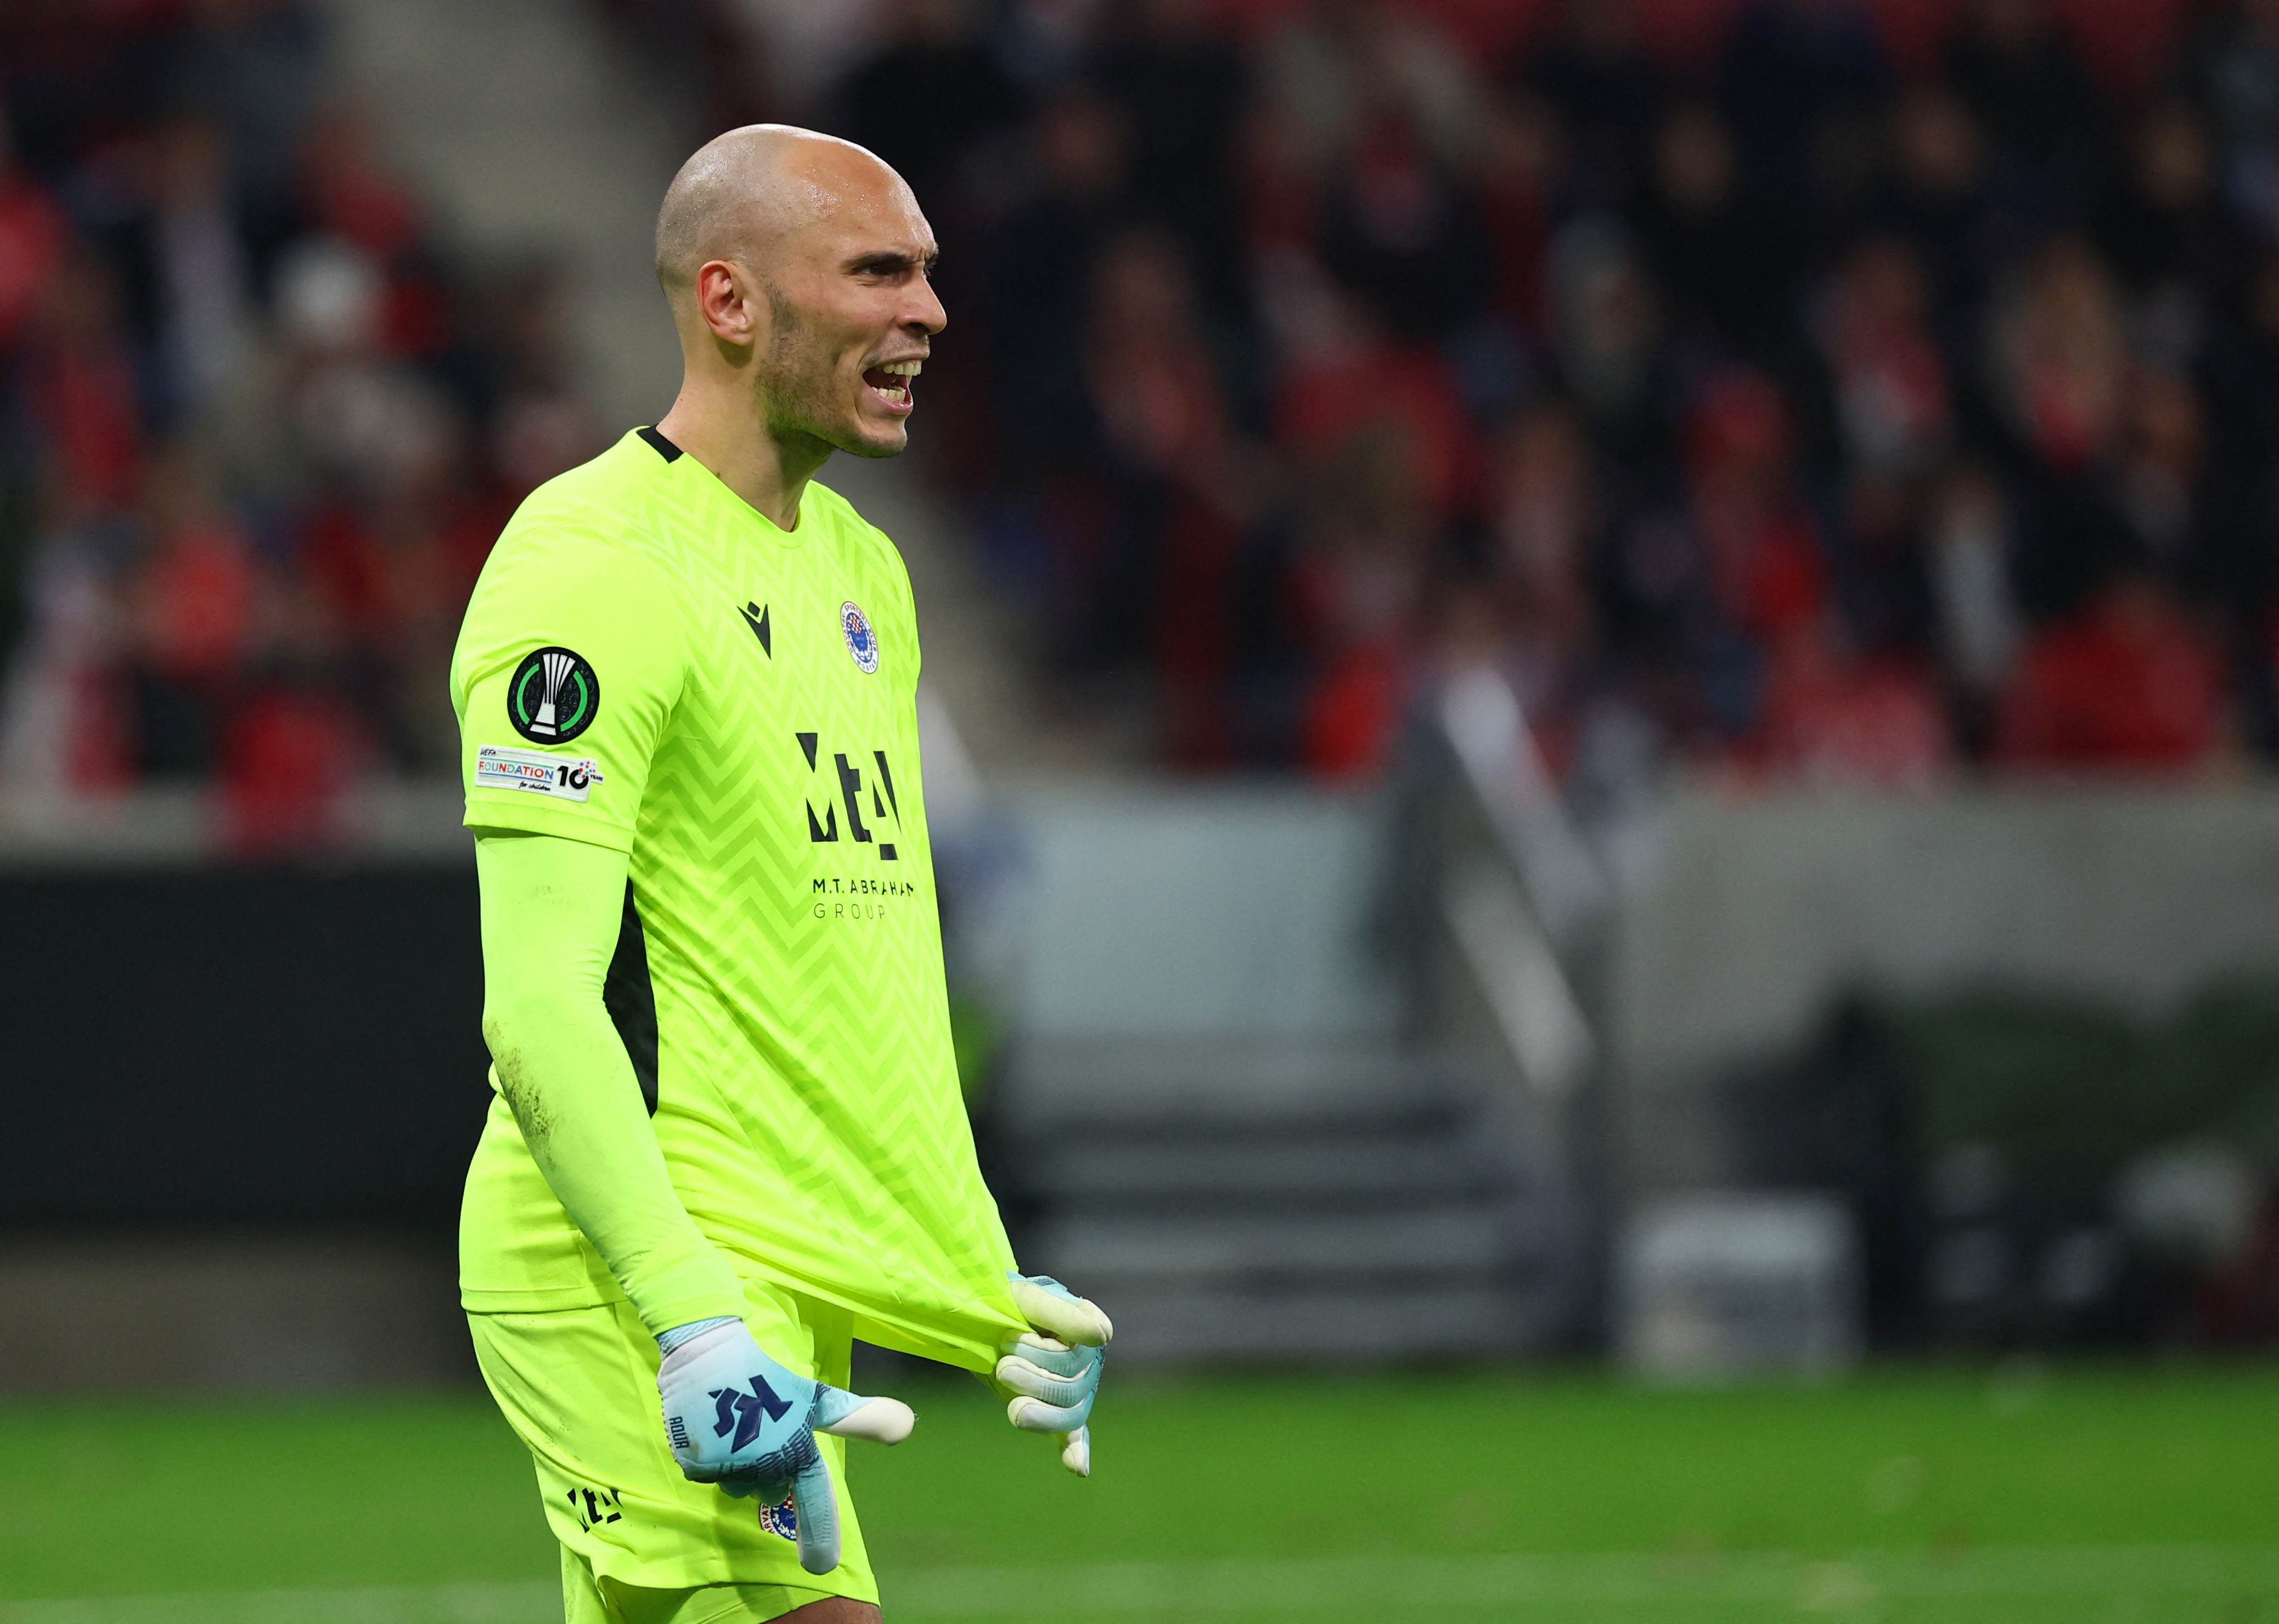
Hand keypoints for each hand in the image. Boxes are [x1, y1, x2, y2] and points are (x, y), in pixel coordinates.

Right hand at [656, 1320, 913, 1574]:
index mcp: (797, 1447)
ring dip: (739, 1465)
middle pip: (771, 1491)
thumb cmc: (769, 1375)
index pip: (814, 1495)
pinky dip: (712, 1459)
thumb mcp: (815, 1398)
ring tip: (738, 1426)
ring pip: (738, 1485)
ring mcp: (728, 1464)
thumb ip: (858, 1419)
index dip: (821, 1532)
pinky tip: (714, 1430)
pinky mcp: (697, 1463)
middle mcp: (764, 1460)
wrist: (709, 1352)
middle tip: (761, 1431)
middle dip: (768, 1472)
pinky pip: (709, 1477)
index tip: (822, 1567)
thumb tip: (909, 1426)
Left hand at [994, 1273, 1111, 1476]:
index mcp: (1088, 1331)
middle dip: (1032, 1380)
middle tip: (1002, 1367)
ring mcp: (1074, 1391)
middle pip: (1071, 1389)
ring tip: (1011, 1403)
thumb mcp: (1028, 1299)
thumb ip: (1064, 1313)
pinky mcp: (1055, 1412)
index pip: (1076, 1357)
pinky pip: (1072, 1436)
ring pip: (1068, 1416)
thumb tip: (1105, 1335)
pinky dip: (1076, 1452)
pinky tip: (1078, 1468)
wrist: (986, 1315)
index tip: (1011, 1338)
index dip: (1043, 1354)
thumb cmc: (1010, 1302)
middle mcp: (1088, 1363)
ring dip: (1038, 1414)